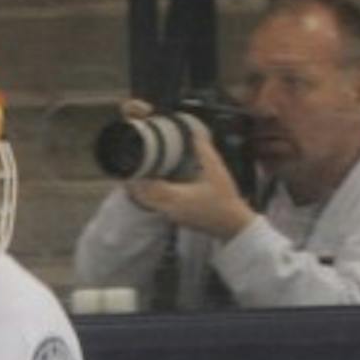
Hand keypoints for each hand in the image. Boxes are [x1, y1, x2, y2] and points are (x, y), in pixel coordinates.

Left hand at [129, 121, 256, 241]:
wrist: (232, 225)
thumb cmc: (225, 199)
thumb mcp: (217, 171)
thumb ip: (205, 152)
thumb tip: (196, 134)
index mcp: (176, 196)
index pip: (148, 187)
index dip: (137, 177)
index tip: (129, 166)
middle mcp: (170, 208)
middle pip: (144, 197)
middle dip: (135, 185)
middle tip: (127, 171)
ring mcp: (172, 216)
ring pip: (149, 204)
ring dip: (142, 192)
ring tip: (136, 178)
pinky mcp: (176, 219)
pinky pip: (157, 208)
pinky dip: (151, 199)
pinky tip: (154, 189)